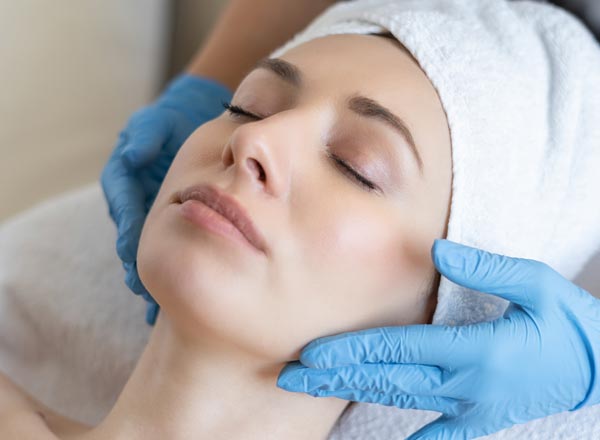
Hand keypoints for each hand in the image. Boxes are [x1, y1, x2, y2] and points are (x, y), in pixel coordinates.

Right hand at [100, 73, 232, 324]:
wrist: (201, 121)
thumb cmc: (174, 120)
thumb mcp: (157, 123)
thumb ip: (143, 138)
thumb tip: (132, 156)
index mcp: (128, 182)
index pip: (126, 212)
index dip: (129, 234)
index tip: (131, 254)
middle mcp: (141, 202)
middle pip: (135, 239)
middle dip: (137, 266)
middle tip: (142, 290)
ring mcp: (160, 211)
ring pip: (154, 247)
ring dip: (155, 275)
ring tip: (158, 302)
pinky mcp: (180, 217)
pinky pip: (178, 245)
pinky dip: (181, 266)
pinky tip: (187, 292)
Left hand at [277, 239, 599, 438]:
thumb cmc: (570, 321)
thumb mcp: (537, 284)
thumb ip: (485, 268)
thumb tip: (435, 250)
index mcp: (475, 351)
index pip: (397, 350)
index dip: (352, 351)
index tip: (310, 353)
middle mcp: (466, 383)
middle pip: (387, 377)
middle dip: (335, 375)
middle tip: (290, 375)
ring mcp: (474, 404)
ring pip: (402, 397)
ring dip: (355, 391)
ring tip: (315, 388)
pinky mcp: (486, 416)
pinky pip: (444, 431)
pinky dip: (418, 438)